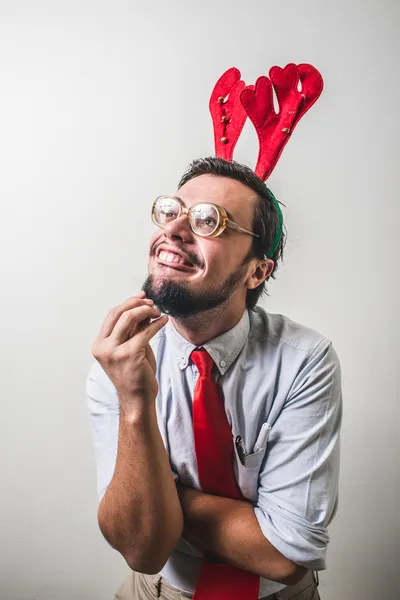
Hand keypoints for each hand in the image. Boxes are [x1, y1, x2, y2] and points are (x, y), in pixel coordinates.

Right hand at [92, 291, 167, 411]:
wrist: (137, 399)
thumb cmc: (135, 374)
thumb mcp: (131, 347)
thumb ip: (133, 329)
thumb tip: (142, 309)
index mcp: (99, 344)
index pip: (111, 315)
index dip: (127, 303)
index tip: (141, 298)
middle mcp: (103, 347)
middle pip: (119, 313)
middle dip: (137, 304)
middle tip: (152, 304)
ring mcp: (114, 351)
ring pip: (130, 318)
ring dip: (147, 311)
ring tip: (158, 312)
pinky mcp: (129, 354)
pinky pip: (145, 332)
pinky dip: (157, 324)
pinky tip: (163, 321)